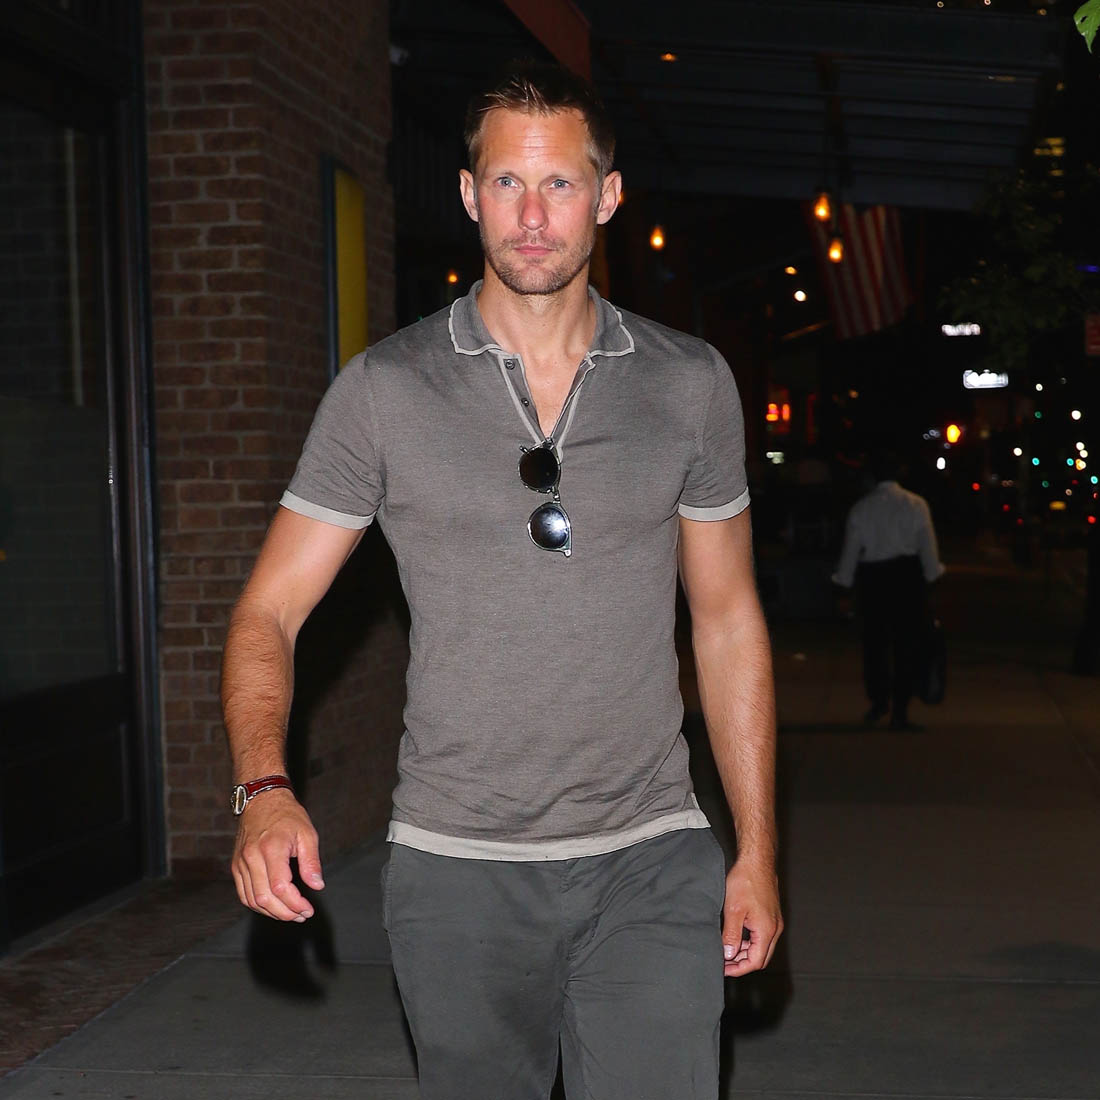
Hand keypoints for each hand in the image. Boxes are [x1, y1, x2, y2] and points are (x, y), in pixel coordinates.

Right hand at [231, 789, 324, 921]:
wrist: (262, 800)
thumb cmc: (287, 815)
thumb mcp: (307, 834)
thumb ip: (311, 862)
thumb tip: (317, 886)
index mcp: (271, 848)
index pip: (280, 887)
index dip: (295, 904)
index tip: (308, 909)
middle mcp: (251, 857)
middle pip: (264, 898)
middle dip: (285, 913)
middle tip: (302, 915)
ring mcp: (240, 863)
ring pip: (252, 900)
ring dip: (272, 912)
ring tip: (291, 913)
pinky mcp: (235, 866)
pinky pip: (244, 894)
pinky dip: (258, 905)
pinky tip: (274, 906)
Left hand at [721, 859, 782, 976]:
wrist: (757, 861)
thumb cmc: (746, 881)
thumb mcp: (733, 910)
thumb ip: (731, 936)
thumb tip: (728, 955)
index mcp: (766, 931)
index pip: (755, 962)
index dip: (738, 969)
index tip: (723, 969)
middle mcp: (774, 929)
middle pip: (761, 958)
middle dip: (742, 964)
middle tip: (724, 963)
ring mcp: (774, 922)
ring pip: (762, 948)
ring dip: (745, 953)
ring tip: (727, 951)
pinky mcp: (771, 916)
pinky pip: (762, 937)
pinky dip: (749, 942)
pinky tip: (736, 938)